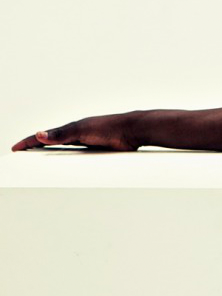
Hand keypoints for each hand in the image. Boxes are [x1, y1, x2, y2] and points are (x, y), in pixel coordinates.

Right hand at [10, 113, 141, 151]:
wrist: (132, 131)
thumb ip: (60, 134)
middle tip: (23, 155)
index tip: (15, 148)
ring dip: (53, 156)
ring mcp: (87, 143)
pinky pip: (79, 158)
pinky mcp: (97, 151)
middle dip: (38, 148)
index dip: (28, 142)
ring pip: (65, 151)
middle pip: (52, 144)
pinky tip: (68, 168)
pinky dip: (70, 162)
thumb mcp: (81, 130)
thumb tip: (38, 134)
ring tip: (41, 163)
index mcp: (70, 129)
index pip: (44, 136)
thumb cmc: (109, 127)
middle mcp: (77, 135)